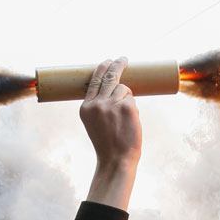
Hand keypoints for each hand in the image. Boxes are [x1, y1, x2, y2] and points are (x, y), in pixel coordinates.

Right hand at [80, 57, 141, 210]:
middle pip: (109, 76)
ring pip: (124, 89)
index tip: (108, 61)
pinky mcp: (126, 107)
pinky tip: (129, 122)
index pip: (94, 80)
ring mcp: (111, 104)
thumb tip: (117, 86)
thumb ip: (100, 106)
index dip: (102, 68)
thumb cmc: (108, 145)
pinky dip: (133, 108)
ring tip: (124, 119)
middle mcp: (97, 104)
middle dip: (117, 64)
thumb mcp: (95, 123)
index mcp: (86, 107)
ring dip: (127, 99)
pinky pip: (132, 99)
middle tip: (123, 59)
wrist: (116, 161)